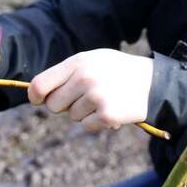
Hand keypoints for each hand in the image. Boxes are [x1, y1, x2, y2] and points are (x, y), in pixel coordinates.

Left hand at [29, 49, 152, 132]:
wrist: (152, 81)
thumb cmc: (115, 70)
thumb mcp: (92, 60)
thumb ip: (67, 73)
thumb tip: (38, 93)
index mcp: (77, 62)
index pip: (40, 84)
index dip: (35, 95)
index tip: (38, 100)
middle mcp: (84, 78)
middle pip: (53, 105)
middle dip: (64, 105)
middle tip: (83, 97)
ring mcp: (96, 96)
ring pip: (72, 116)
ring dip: (84, 112)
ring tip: (103, 99)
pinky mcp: (107, 114)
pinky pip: (86, 126)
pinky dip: (96, 122)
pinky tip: (110, 109)